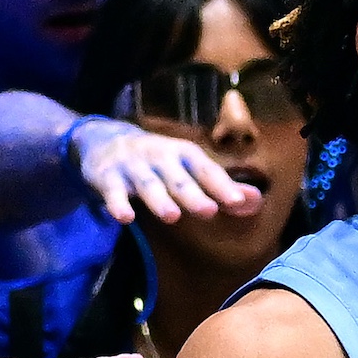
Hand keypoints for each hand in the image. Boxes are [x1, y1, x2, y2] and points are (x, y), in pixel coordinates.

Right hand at [69, 115, 256, 226]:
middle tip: (209, 211)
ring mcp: (132, 166)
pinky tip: (125, 218)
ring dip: (158, 199)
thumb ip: (219, 187)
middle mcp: (159, 156)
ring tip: (172, 216)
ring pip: (147, 184)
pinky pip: (112, 192)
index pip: (205, 169)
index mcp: (182, 153)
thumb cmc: (155, 161)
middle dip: (192, 194)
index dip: (220, 185)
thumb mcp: (186, 168)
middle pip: (177, 177)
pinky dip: (117, 203)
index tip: (236, 201)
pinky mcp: (107, 177)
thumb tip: (255, 201)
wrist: (102, 140)